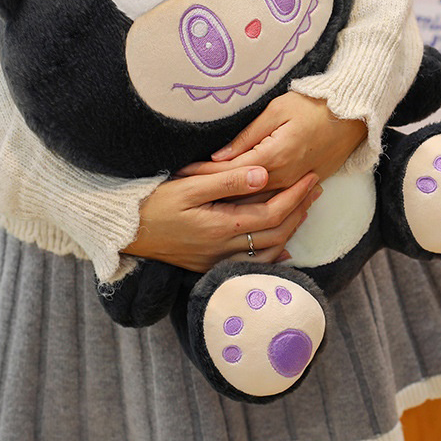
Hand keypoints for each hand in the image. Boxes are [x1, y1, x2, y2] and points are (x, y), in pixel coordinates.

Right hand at [124, 165, 322, 271]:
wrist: (124, 230)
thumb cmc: (154, 201)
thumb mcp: (188, 185)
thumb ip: (227, 181)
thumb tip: (263, 174)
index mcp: (221, 226)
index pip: (273, 213)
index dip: (296, 196)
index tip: (311, 177)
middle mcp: (223, 249)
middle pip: (276, 234)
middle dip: (300, 210)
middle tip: (316, 189)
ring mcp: (217, 261)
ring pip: (267, 251)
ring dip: (290, 229)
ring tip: (304, 207)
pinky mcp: (209, 266)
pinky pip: (250, 264)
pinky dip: (272, 255)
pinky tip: (282, 246)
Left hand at [178, 91, 366, 189]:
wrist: (353, 115)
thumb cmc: (314, 105)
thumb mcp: (277, 111)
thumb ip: (247, 136)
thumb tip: (218, 156)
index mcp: (274, 156)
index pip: (229, 171)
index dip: (203, 174)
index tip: (179, 177)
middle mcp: (284, 176)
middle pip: (240, 191)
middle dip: (212, 192)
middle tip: (181, 195)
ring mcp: (296, 184)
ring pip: (256, 201)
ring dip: (230, 200)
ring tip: (203, 202)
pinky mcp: (305, 184)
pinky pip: (275, 199)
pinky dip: (254, 202)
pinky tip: (237, 203)